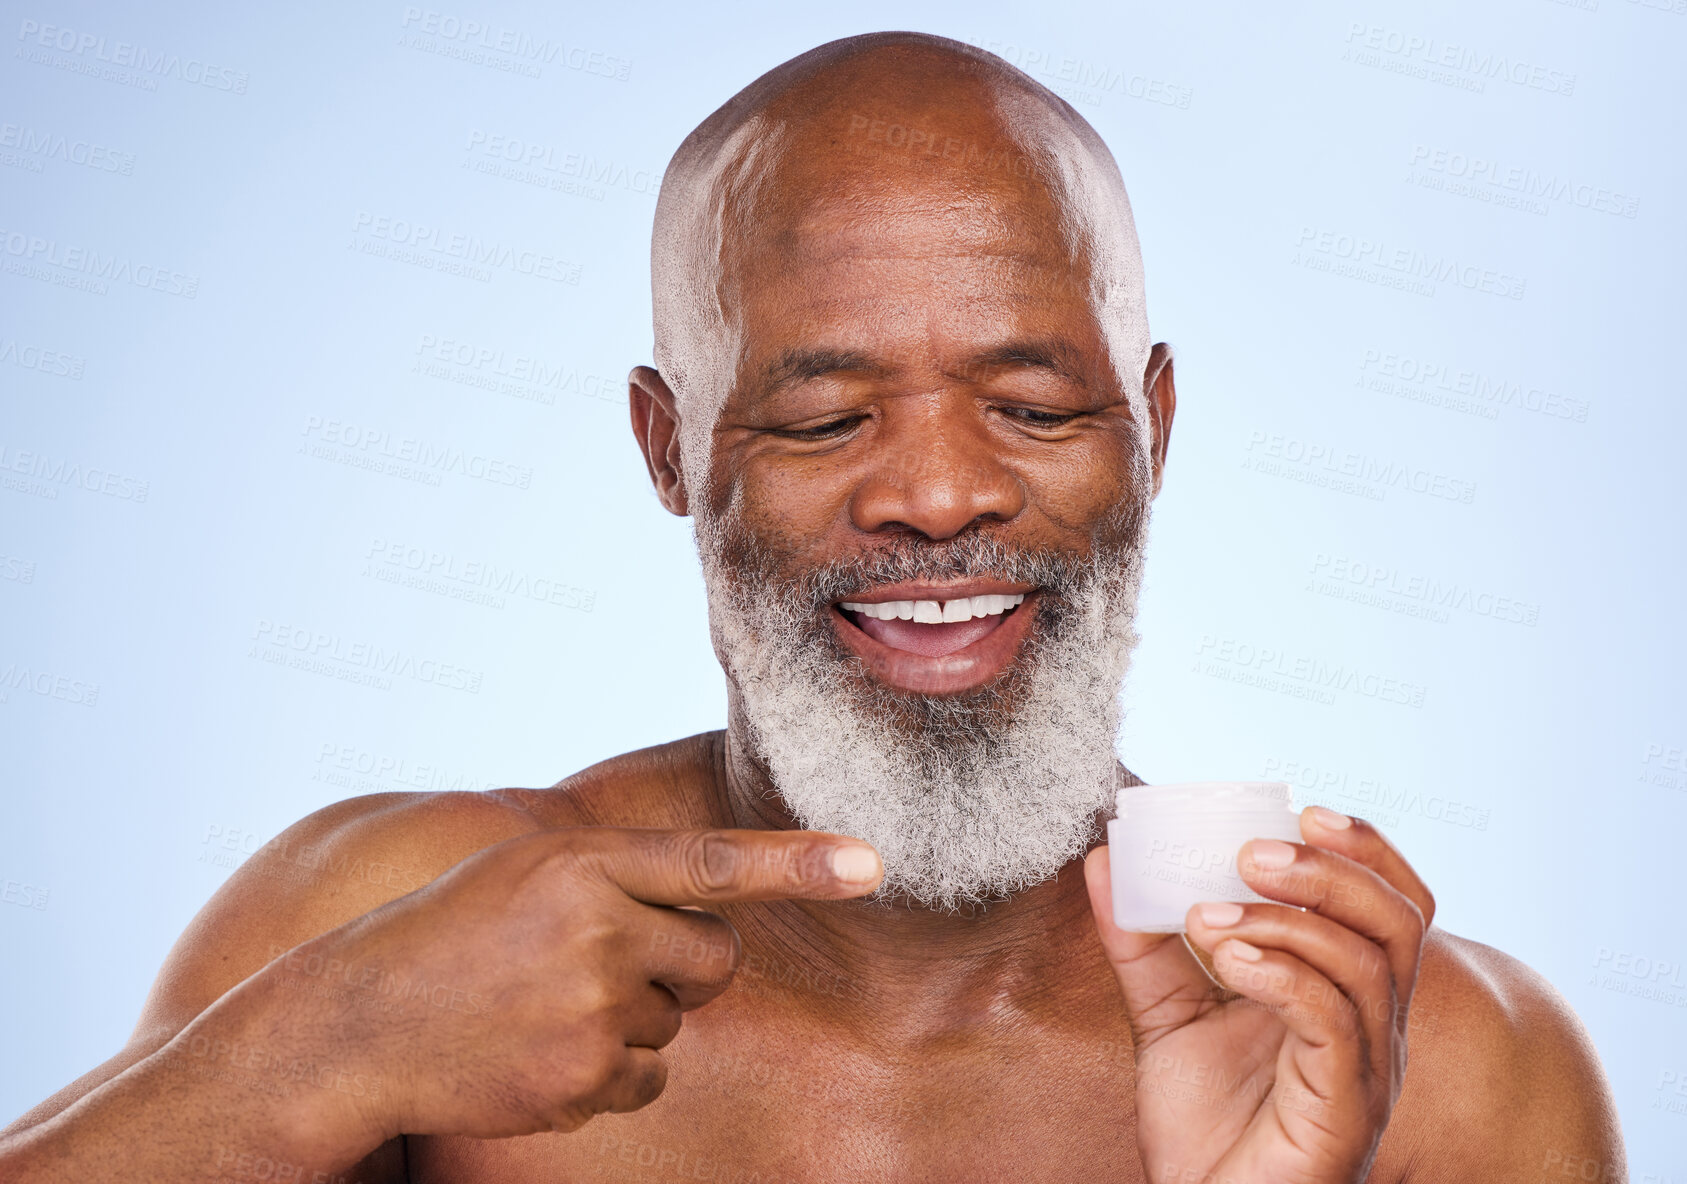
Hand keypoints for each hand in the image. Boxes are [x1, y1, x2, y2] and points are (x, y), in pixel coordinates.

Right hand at [234, 827, 881, 1140]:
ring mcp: (591, 1011)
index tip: (872, 865)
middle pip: (715, 957)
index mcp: (585, 863)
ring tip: (544, 1003)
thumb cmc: (453, 931)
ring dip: (631, 1017)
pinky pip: (648, 1077)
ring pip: (676, 1021)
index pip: (714, 862)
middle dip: (679, 962)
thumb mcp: (530, 870)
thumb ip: (621, 878)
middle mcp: (597, 930)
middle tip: (599, 959)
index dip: (800, 864)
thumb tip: (716, 926)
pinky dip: (609, 1071)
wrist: (360, 1021)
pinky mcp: (582, 1080)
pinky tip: (542, 1050)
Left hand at [1084, 808, 1433, 1183]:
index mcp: (1350, 996)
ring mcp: (1370, 1070)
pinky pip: (1335, 1021)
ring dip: (1287, 919)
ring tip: (1208, 915)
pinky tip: (1227, 958)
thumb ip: (1142, 944)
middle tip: (1250, 850)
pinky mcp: (1346, 1110)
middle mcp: (1376, 1028)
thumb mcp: (1166, 1018)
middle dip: (1330, 870)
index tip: (1301, 807)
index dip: (1365, 849)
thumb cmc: (1205, 1130)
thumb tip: (1107, 860)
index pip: (1395, 904)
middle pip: (1399, 922)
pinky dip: (1283, 974)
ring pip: (1367, 964)